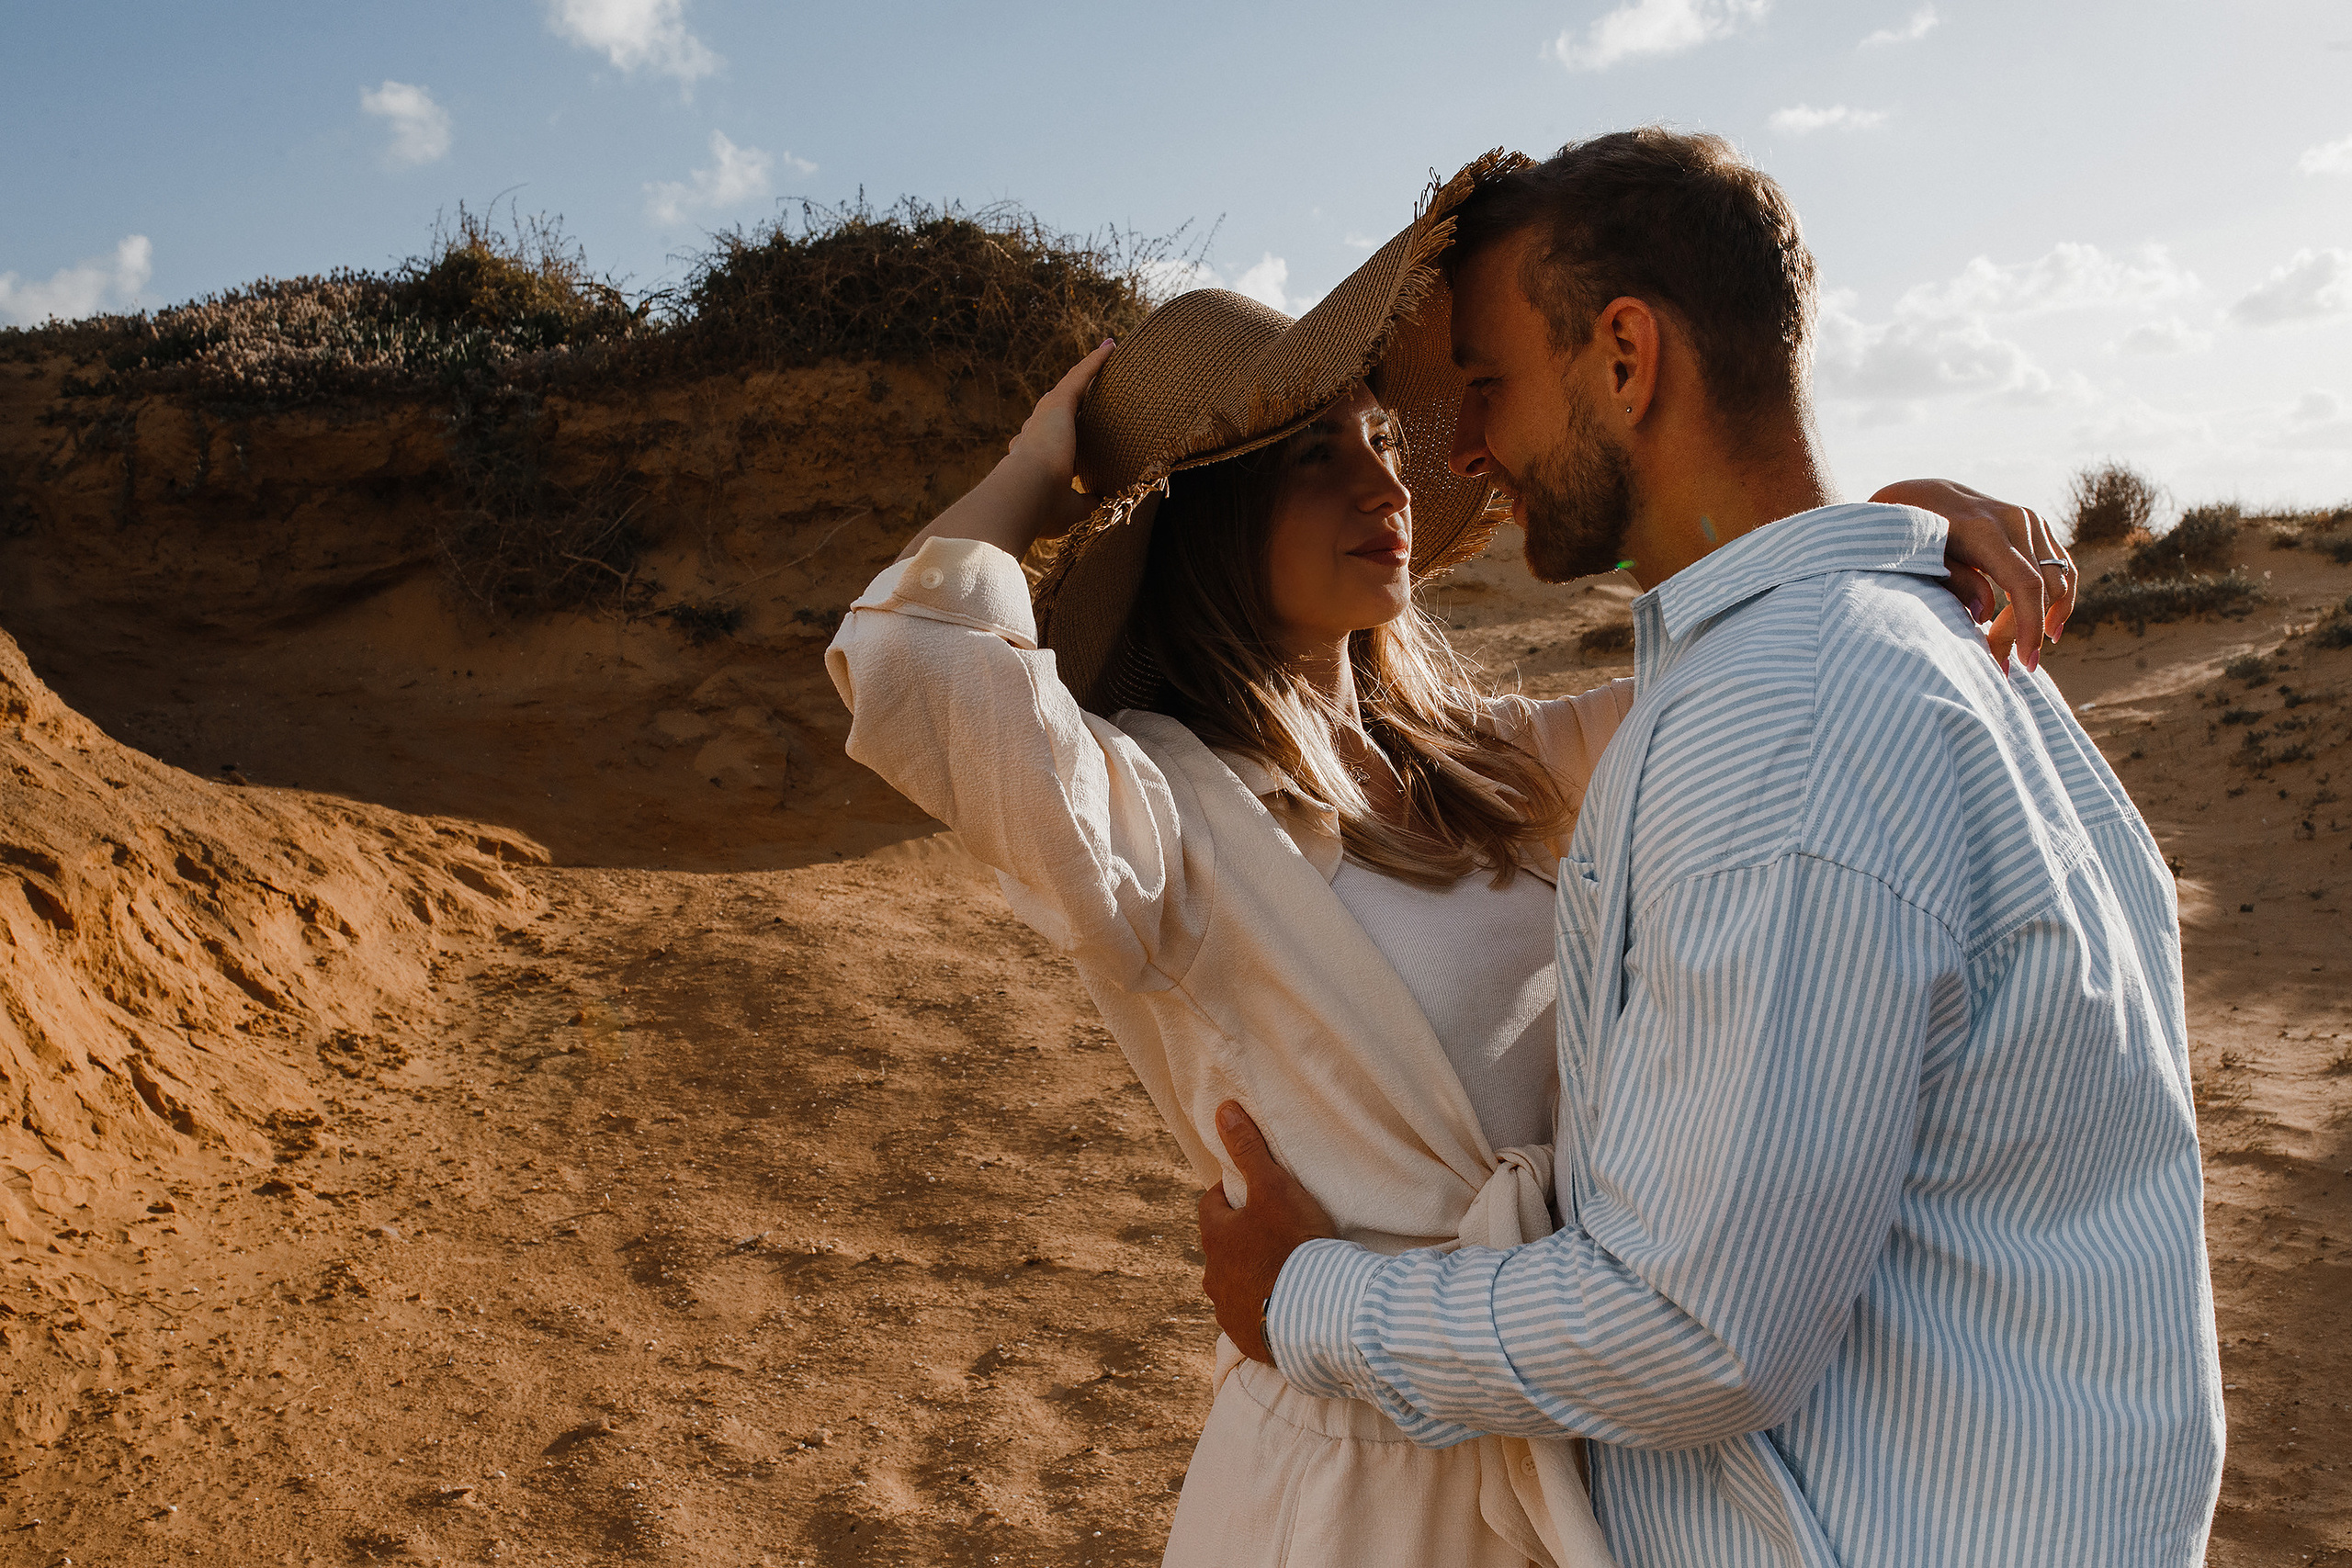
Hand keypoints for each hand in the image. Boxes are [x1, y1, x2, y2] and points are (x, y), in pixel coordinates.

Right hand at [893, 338, 1113, 562]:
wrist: (1024, 494)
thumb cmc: (1043, 508)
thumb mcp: (1069, 509)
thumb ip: (1085, 502)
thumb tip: (1100, 499)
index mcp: (1035, 462)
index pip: (1050, 449)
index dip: (1063, 447)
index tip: (1074, 449)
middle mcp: (1035, 435)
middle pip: (1055, 415)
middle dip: (1070, 407)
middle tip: (1089, 399)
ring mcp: (1044, 417)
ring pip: (1069, 390)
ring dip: (1088, 374)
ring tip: (1107, 357)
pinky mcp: (1057, 404)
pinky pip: (1080, 377)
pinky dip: (1095, 362)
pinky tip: (1111, 347)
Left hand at [1197, 1101, 1336, 1364]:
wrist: (1316, 1313)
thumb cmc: (1293, 1244)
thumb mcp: (1275, 1188)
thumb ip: (1248, 1150)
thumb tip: (1223, 1109)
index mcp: (1215, 1238)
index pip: (1212, 1207)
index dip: (1230, 1197)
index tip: (1251, 1194)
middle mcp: (1213, 1276)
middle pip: (1222, 1250)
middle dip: (1241, 1241)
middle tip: (1273, 1234)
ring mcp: (1228, 1311)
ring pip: (1234, 1287)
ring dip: (1251, 1279)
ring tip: (1283, 1274)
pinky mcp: (1249, 1340)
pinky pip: (1252, 1321)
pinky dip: (1264, 1312)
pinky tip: (1287, 1308)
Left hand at [1871, 478, 2075, 672]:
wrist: (1921, 494)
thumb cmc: (1911, 532)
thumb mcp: (1919, 557)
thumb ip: (1952, 581)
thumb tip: (1984, 613)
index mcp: (1985, 530)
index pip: (2026, 585)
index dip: (2029, 627)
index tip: (2023, 663)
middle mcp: (2016, 521)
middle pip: (2043, 588)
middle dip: (2027, 631)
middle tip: (2002, 665)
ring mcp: (2031, 520)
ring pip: (2060, 579)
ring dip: (2047, 618)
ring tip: (2024, 651)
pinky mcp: (2037, 525)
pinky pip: (2062, 566)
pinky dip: (2060, 596)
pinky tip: (2049, 626)